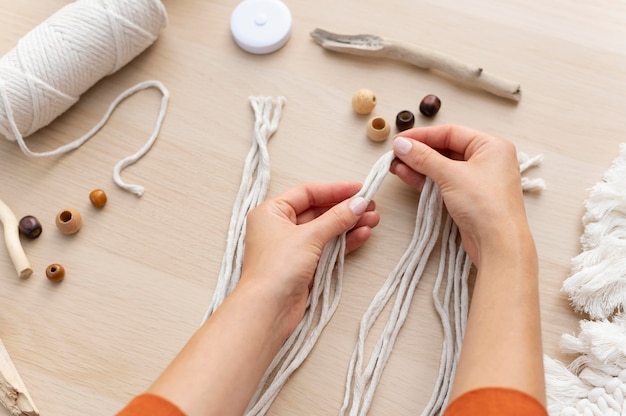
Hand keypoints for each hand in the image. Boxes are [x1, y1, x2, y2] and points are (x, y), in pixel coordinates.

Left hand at [239, 182, 378, 337]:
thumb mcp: (309, 236)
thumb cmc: (276, 269)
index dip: (335, 189)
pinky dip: (344, 242)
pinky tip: (362, 235)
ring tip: (373, 220)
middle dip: (345, 209)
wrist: (268, 310)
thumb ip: (336, 218)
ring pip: (325, 231)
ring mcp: (291, 248)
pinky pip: (326, 248)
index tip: (359, 189)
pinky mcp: (302, 266)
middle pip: (318, 211)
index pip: (307, 193)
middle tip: (370, 206)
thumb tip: (358, 203)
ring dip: (348, 225)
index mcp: (271, 212)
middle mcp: (279, 228)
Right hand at [390, 125, 528, 265]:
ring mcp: (477, 181)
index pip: (451, 133)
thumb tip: (403, 145)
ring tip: (396, 166)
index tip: (401, 140)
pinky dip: (426, 180)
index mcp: (491, 146)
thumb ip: (424, 157)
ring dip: (418, 166)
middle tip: (396, 154)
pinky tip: (407, 175)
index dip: (423, 135)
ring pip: (442, 167)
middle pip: (446, 149)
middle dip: (419, 152)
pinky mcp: (468, 199)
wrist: (498, 244)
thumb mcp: (451, 175)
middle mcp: (487, 161)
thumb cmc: (487, 206)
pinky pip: (443, 183)